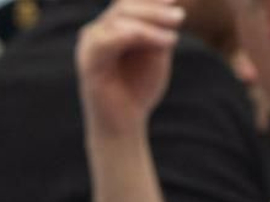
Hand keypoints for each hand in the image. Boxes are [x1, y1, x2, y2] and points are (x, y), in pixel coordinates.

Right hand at [76, 0, 186, 138]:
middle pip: (123, 8)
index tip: (175, 0)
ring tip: (174, 38)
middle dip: (153, 10)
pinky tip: (158, 42)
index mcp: (113, 27)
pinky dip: (132, 37)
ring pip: (117, 21)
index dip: (151, 0)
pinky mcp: (88, 61)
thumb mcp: (155, 56)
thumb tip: (174, 9)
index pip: (129, 4)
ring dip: (148, 25)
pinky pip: (106, 41)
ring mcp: (91, 43)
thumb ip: (159, 34)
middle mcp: (98, 31)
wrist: (123, 122)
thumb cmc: (138, 88)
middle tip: (180, 16)